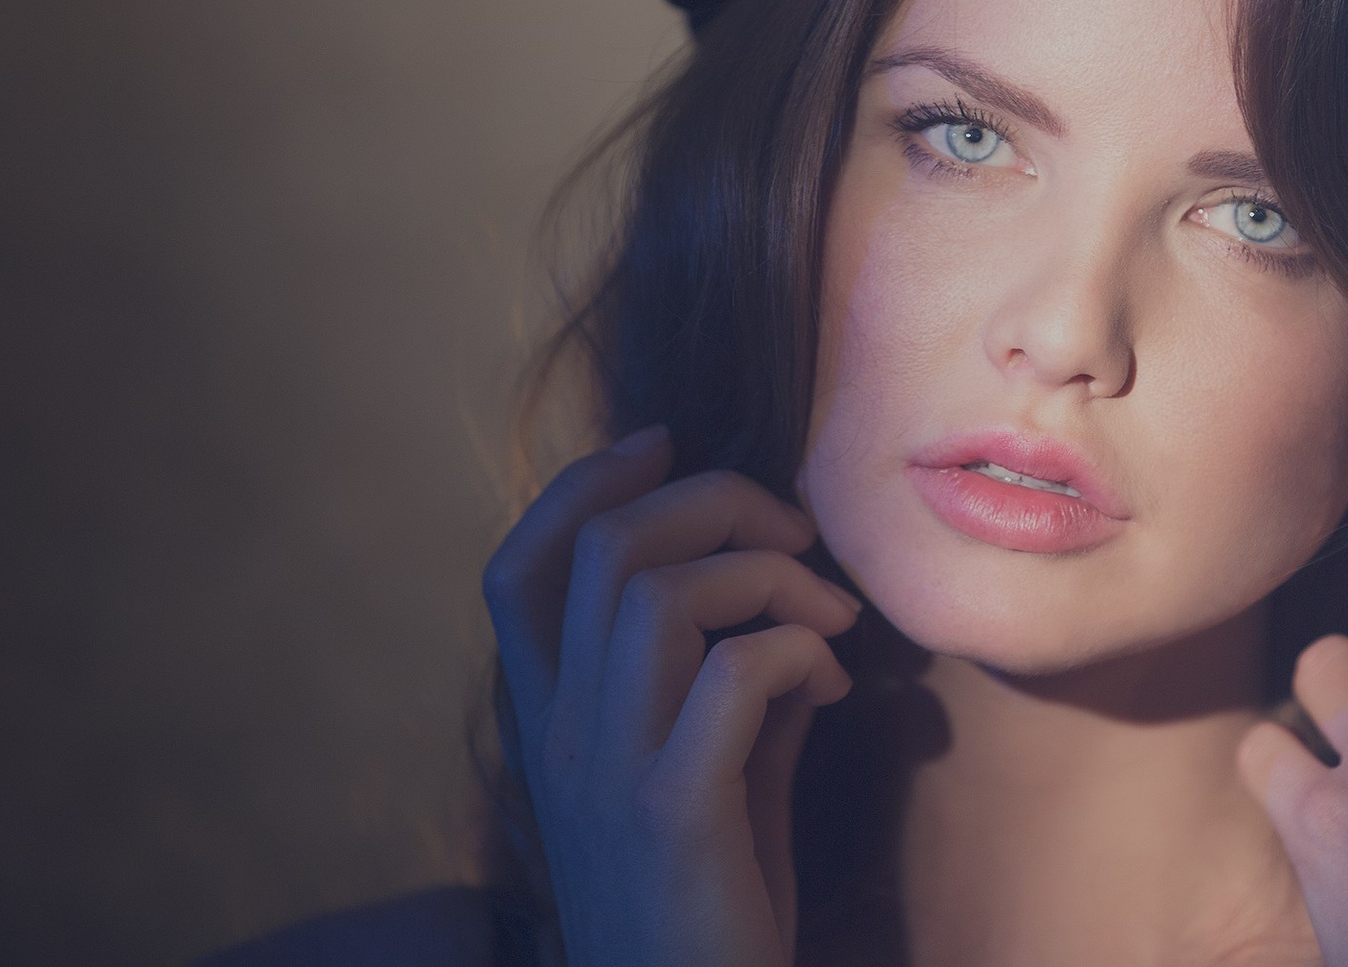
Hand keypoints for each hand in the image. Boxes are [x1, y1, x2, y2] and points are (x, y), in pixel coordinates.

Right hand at [481, 425, 863, 966]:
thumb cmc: (712, 907)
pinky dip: (796, 650)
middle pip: (606, 549)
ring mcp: (606, 773)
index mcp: (552, 724)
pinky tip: (830, 687)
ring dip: (768, 575)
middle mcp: (560, 738)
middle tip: (795, 534)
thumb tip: (785, 607)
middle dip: (715, 503)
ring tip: (828, 617)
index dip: (580, 484)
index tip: (663, 441)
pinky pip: (731, 672)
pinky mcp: (672, 813)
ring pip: (659, 592)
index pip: (517, 570)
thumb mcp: (712, 780)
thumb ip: (728, 690)